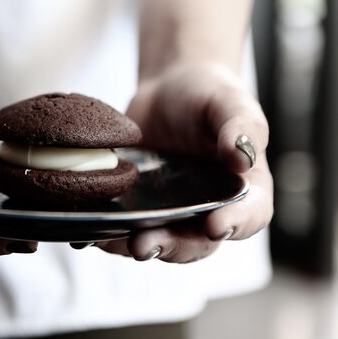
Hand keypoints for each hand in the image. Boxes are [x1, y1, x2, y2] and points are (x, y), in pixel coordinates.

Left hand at [94, 62, 272, 262]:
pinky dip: (107, 234)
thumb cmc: (207, 95)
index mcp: (243, 189)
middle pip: (196, 243)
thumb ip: (242, 125)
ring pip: (158, 242)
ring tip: (110, 241)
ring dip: (134, 245)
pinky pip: (125, 228)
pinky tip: (88, 232)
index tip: (215, 225)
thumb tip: (243, 157)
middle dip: (171, 247)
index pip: (249, 216)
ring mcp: (171, 213)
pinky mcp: (139, 208)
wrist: (166, 91)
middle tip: (144, 245)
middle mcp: (208, 210)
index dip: (235, 225)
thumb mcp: (229, 101)